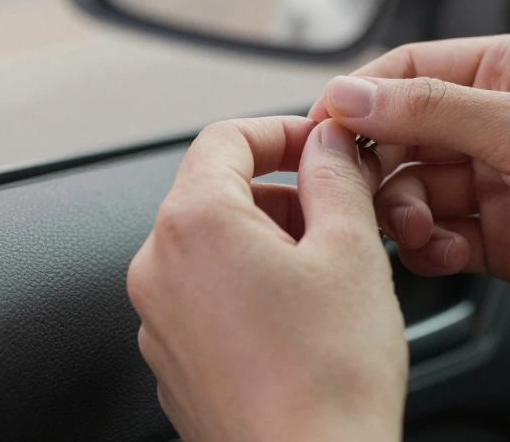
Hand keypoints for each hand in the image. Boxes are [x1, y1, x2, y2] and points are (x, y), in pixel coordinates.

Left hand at [127, 116, 404, 441]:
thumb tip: (329, 140)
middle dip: (282, 192)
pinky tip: (301, 320)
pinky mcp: (172, 364)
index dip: (283, 131)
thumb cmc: (329, 378)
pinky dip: (249, 288)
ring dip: (269, 241)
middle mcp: (158, 267)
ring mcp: (158, 320)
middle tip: (341, 214)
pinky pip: (206, 298)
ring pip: (212, 247)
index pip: (226, 137)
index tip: (324, 146)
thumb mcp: (351, 249)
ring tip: (329, 274)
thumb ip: (336, 175)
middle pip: (215, 192)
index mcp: (194, 223)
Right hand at [310, 34, 509, 337]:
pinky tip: (448, 252)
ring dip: (403, 212)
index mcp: (509, 70)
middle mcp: (499, 122)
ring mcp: (500, 182)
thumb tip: (352, 92)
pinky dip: (430, 248)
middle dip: (378, 164)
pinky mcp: (502, 238)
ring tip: (421, 228)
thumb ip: (432, 109)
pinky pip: (439, 237)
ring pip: (414, 190)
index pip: (408, 71)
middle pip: (401, 134)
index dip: (359, 98)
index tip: (321, 131)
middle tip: (362, 192)